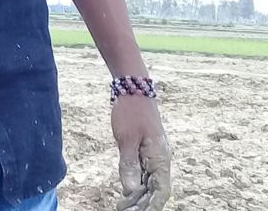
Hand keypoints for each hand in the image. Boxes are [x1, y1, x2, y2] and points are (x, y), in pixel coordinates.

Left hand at [111, 94, 170, 210]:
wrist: (133, 87)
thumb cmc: (130, 111)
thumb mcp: (126, 138)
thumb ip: (129, 165)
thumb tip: (130, 190)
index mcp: (160, 158)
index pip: (161, 191)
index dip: (151, 206)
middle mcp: (160, 158)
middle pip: (155, 190)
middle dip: (143, 204)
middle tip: (123, 210)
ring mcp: (153, 154)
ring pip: (149, 182)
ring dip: (139, 196)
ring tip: (123, 206)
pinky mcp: (146, 149)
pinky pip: (144, 172)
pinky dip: (137, 183)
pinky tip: (127, 191)